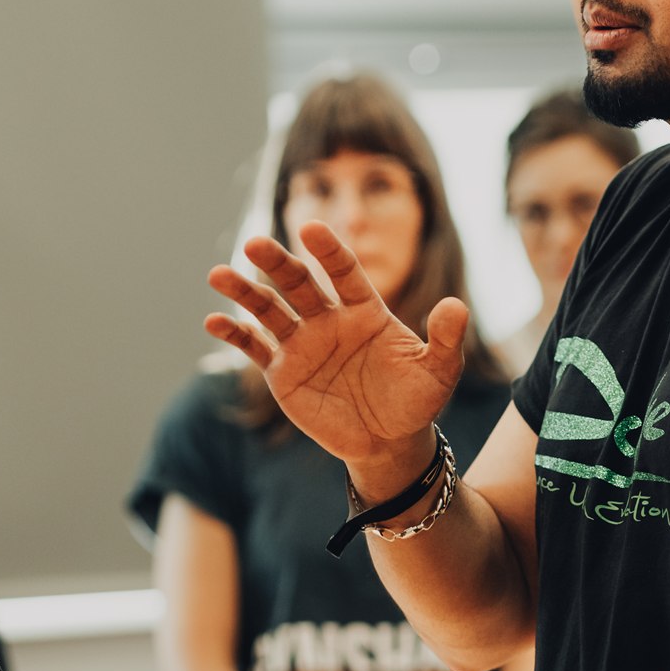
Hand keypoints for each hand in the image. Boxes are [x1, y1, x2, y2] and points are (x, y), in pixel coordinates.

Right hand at [206, 225, 467, 471]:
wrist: (389, 442)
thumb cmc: (416, 401)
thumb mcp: (438, 372)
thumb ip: (445, 339)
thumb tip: (457, 306)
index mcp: (363, 309)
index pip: (343, 271)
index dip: (328, 251)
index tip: (312, 228)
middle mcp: (328, 319)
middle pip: (298, 283)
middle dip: (276, 263)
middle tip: (255, 243)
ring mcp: (302, 343)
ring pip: (269, 310)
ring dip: (244, 292)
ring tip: (218, 275)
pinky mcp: (283, 372)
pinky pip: (255, 348)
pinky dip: (234, 335)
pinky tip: (212, 322)